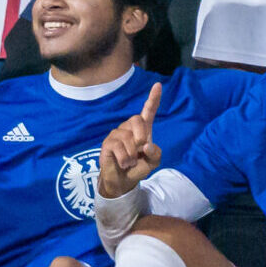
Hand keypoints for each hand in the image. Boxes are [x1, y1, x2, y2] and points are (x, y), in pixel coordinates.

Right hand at [95, 82, 164, 200]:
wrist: (123, 181)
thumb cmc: (138, 167)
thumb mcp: (153, 162)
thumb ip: (155, 153)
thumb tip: (146, 146)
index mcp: (143, 129)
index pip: (149, 110)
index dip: (153, 98)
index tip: (158, 85)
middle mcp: (129, 128)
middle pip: (137, 119)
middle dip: (141, 136)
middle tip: (140, 150)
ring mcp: (117, 134)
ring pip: (128, 138)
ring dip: (132, 155)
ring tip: (130, 162)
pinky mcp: (107, 143)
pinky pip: (118, 147)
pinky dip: (124, 159)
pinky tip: (123, 163)